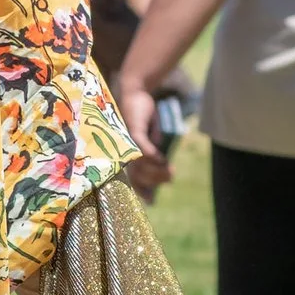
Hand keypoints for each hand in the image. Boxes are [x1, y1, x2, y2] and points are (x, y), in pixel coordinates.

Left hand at [114, 71, 169, 192]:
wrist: (136, 93)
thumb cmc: (141, 117)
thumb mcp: (150, 137)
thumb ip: (153, 151)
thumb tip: (160, 165)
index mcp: (126, 155)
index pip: (132, 179)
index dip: (142, 191)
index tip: (151, 201)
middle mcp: (123, 151)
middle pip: (138, 175)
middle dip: (155, 180)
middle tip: (171, 176)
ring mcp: (127, 142)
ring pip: (141, 165)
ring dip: (157, 170)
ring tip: (170, 170)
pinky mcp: (133, 130)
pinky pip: (142, 148)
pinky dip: (152, 155)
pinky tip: (161, 159)